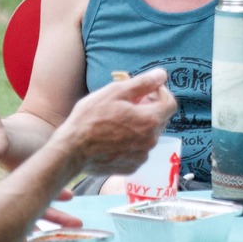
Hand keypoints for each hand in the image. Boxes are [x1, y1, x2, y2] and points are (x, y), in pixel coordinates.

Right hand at [60, 68, 175, 175]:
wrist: (72, 150)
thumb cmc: (90, 119)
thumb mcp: (115, 92)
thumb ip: (143, 83)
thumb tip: (162, 74)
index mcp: (150, 120)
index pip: (170, 103)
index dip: (159, 93)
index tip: (144, 91)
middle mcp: (151, 141)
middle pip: (159, 119)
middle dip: (148, 108)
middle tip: (126, 104)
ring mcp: (141, 156)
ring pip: (148, 135)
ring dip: (138, 126)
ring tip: (116, 121)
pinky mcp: (131, 167)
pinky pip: (138, 150)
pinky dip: (131, 142)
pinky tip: (112, 138)